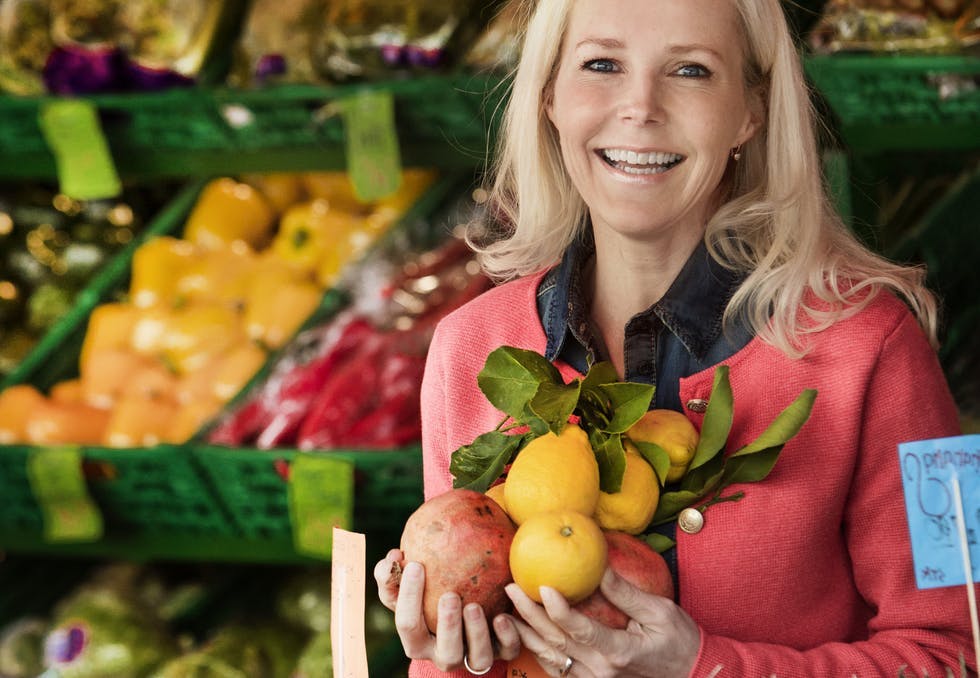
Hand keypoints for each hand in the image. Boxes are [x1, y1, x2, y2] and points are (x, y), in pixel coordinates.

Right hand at [373, 549, 521, 671]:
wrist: (464, 613)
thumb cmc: (427, 598)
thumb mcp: (408, 588)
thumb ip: (393, 574)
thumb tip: (393, 557)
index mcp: (418, 641)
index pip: (408, 624)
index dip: (408, 597)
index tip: (415, 565)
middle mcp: (445, 655)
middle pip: (446, 651)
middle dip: (448, 625)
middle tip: (450, 595)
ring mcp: (474, 657)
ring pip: (478, 658)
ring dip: (476, 632)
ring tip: (474, 606)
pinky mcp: (502, 652)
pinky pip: (508, 650)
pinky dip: (507, 635)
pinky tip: (502, 616)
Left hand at [504, 568, 699, 676]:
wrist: (692, 674)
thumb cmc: (679, 640)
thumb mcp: (659, 612)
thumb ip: (625, 593)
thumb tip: (597, 565)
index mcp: (619, 653)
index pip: (580, 631)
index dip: (558, 610)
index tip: (542, 586)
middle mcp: (601, 672)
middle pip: (556, 643)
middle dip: (529, 615)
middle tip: (511, 588)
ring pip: (551, 659)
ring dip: (526, 635)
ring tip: (506, 611)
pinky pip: (558, 670)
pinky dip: (539, 652)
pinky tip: (525, 633)